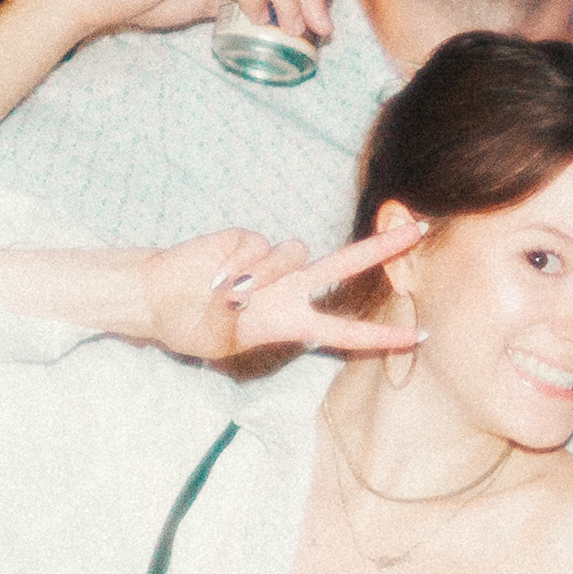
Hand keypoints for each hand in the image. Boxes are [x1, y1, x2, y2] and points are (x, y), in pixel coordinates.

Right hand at [137, 219, 425, 362]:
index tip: (418, 337)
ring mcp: (272, 261)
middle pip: (347, 265)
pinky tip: (214, 273)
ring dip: (267, 274)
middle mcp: (292, 288)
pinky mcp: (247, 238)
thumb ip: (248, 322)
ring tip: (227, 292)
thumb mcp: (224, 342)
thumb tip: (254, 291)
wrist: (152, 299)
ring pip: (296, 253)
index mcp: (292, 322)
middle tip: (419, 231)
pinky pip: (259, 246)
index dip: (381, 336)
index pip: (346, 331)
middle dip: (382, 249)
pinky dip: (238, 264)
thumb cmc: (189, 325)